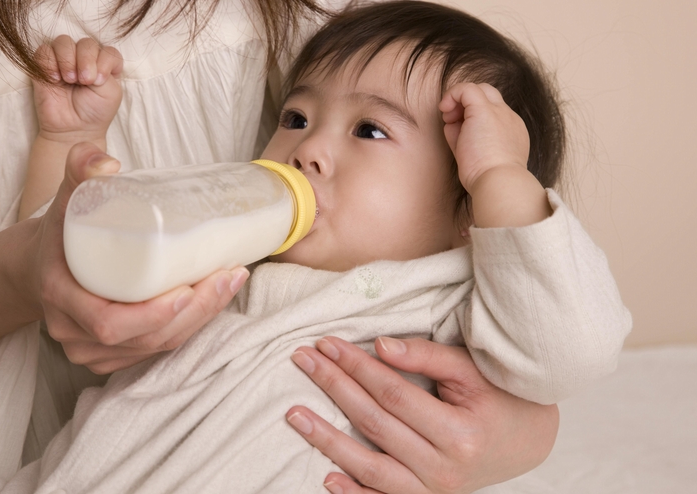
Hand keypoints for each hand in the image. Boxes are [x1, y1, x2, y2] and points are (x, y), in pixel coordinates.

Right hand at [28, 142, 248, 373]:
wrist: (43, 263)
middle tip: (226, 276)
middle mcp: (75, 333)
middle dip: (193, 313)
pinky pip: (156, 348)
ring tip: (230, 282)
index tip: (188, 289)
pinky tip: (216, 300)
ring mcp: (93, 349)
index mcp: (61, 298)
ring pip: (156, 346)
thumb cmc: (61, 230)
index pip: (109, 323)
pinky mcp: (112, 354)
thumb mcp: (67, 197)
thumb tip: (107, 163)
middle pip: (144, 338)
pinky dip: (190, 327)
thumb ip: (81, 169)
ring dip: (200, 319)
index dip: (152, 314)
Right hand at [33, 35, 122, 145]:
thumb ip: (105, 69)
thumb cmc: (95, 112)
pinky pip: (44, 50)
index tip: (99, 81)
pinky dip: (49, 62)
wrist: (73, 129)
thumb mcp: (111, 92)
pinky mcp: (45, 65)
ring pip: (63, 41)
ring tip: (69, 79)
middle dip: (86, 60)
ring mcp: (64, 60)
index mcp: (105, 65)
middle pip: (86, 43)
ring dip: (67, 59)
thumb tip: (84, 60)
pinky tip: (54, 79)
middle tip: (84, 81)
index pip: (109, 51)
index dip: (105, 62)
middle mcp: (85, 59)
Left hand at [286, 337, 558, 493]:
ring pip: (370, 467)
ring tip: (295, 415)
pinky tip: (325, 476)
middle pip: (375, 423)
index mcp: (460, 432)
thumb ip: (426, 356)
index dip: (356, 366)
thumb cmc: (498, 397)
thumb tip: (379, 345)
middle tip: (302, 361)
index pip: (393, 392)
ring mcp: (434, 491)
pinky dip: (353, 492)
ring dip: (328, 440)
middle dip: (334, 388)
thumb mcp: (470, 370)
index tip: (326, 344)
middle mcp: (445, 468)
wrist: (528, 441)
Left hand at [439, 82, 529, 195]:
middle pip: (489, 96)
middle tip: (452, 121)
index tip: (459, 134)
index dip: (471, 118)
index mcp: (511, 133)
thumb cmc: (487, 179)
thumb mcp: (475, 157)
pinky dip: (452, 94)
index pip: (492, 114)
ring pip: (480, 90)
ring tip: (449, 118)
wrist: (499, 183)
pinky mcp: (484, 110)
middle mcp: (508, 118)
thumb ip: (464, 138)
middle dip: (468, 104)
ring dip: (459, 100)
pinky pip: (467, 88)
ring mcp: (499, 112)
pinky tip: (444, 109)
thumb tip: (451, 125)